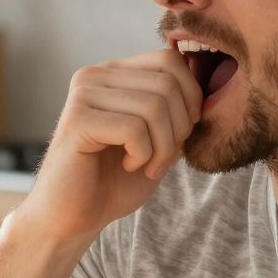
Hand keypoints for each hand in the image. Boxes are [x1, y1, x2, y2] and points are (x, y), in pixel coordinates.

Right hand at [23, 48, 201, 243]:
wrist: (72, 218)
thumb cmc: (113, 182)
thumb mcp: (158, 142)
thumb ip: (176, 113)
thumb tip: (206, 95)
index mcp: (114, 73)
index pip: (169, 60)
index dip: (191, 97)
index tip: (181, 136)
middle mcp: (95, 75)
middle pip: (166, 83)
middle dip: (179, 128)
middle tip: (162, 160)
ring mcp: (83, 94)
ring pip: (154, 106)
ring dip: (162, 148)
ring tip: (147, 167)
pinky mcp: (77, 119)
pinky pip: (134, 129)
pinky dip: (142, 155)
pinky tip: (127, 166)